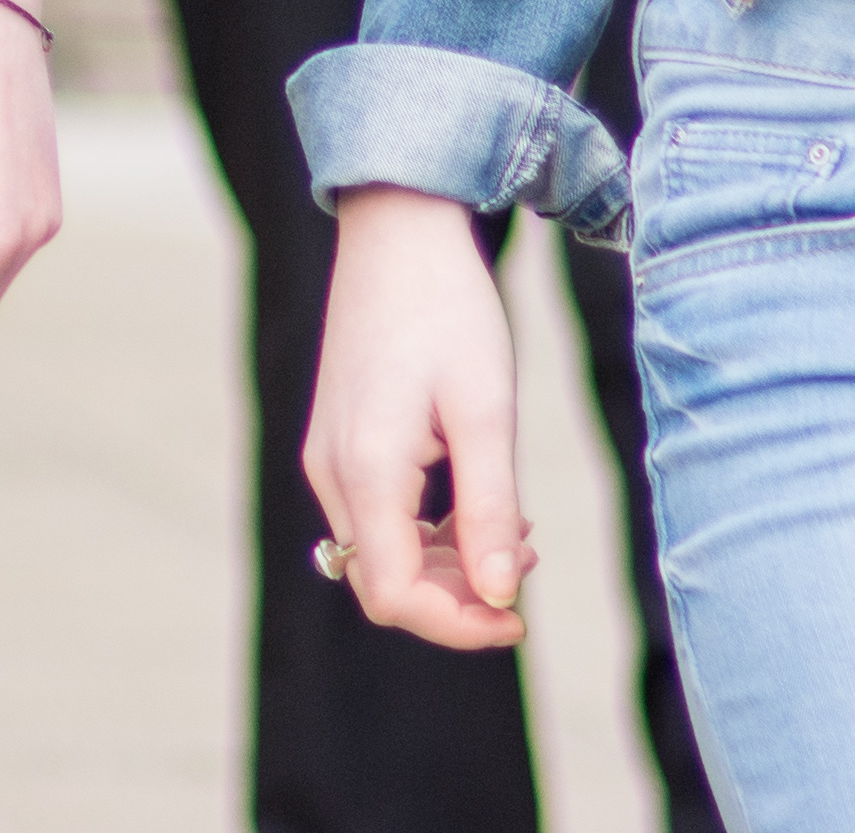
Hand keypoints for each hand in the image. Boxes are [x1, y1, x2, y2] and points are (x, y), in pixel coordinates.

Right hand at [300, 189, 528, 650]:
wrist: (399, 229)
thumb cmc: (448, 310)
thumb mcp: (486, 412)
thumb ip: (489, 510)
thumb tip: (498, 597)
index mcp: (366, 470)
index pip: (396, 595)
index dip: (458, 625)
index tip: (519, 615)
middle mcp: (332, 471)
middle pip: (384, 583)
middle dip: (458, 596)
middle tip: (525, 562)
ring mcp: (329, 454)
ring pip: (381, 551)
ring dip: (448, 562)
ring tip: (514, 529)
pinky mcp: (339, 437)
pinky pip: (377, 514)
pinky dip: (428, 528)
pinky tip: (478, 498)